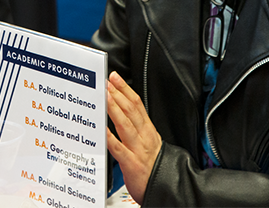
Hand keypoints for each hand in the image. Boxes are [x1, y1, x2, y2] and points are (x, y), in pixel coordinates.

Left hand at [106, 71, 161, 203]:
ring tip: (105, 96)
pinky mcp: (132, 164)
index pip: (137, 105)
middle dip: (118, 94)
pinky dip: (110, 137)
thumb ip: (137, 129)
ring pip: (126, 125)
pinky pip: (119, 149)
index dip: (126, 89)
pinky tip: (102, 129)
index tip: (115, 77)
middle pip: (131, 111)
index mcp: (148, 132)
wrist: (166, 191)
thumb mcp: (149, 144)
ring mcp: (138, 150)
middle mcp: (144, 138)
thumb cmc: (155, 169)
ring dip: (114, 108)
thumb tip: (122, 112)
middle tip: (106, 82)